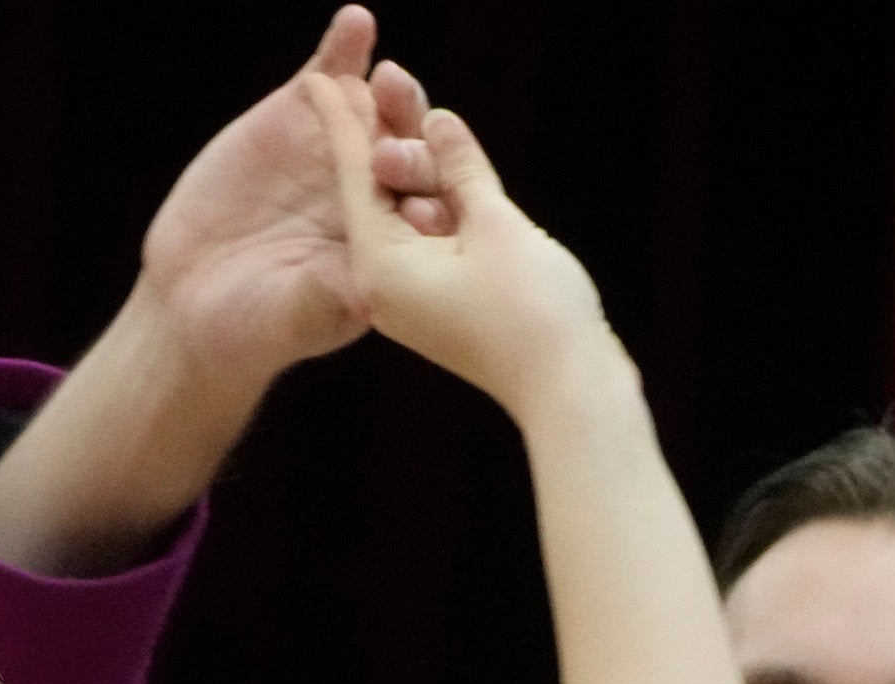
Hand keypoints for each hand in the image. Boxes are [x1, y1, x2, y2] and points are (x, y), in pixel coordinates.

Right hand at [134, 9, 443, 399]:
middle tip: (405, 141)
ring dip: (393, 93)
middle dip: (419, 142)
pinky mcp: (297, 120)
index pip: (434, 213)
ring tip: (390, 79)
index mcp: (397, 245)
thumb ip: (332, 295)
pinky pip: (328, 78)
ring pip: (380, 112)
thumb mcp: (301, 315)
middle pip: (418, 155)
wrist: (195, 300)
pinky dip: (343, 51)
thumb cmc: (259, 326)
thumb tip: (365, 292)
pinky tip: (356, 23)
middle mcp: (379, 195)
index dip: (439, 203)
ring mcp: (340, 153)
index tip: (433, 206)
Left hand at [309, 75, 610, 414]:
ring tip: (420, 112)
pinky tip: (449, 168)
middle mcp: (386, 287)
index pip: (357, 177)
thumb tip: (437, 122)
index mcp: (381, 267)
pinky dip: (444, 207)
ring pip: (411, 218)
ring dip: (423, 170)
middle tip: (387, 78)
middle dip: (390, 137)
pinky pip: (434, 244)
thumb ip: (461, 170)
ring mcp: (415, 302)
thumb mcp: (496, 225)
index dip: (347, 120)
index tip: (323, 77)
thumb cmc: (534, 315)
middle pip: (382, 195)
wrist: (571, 395)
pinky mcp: (447, 310)